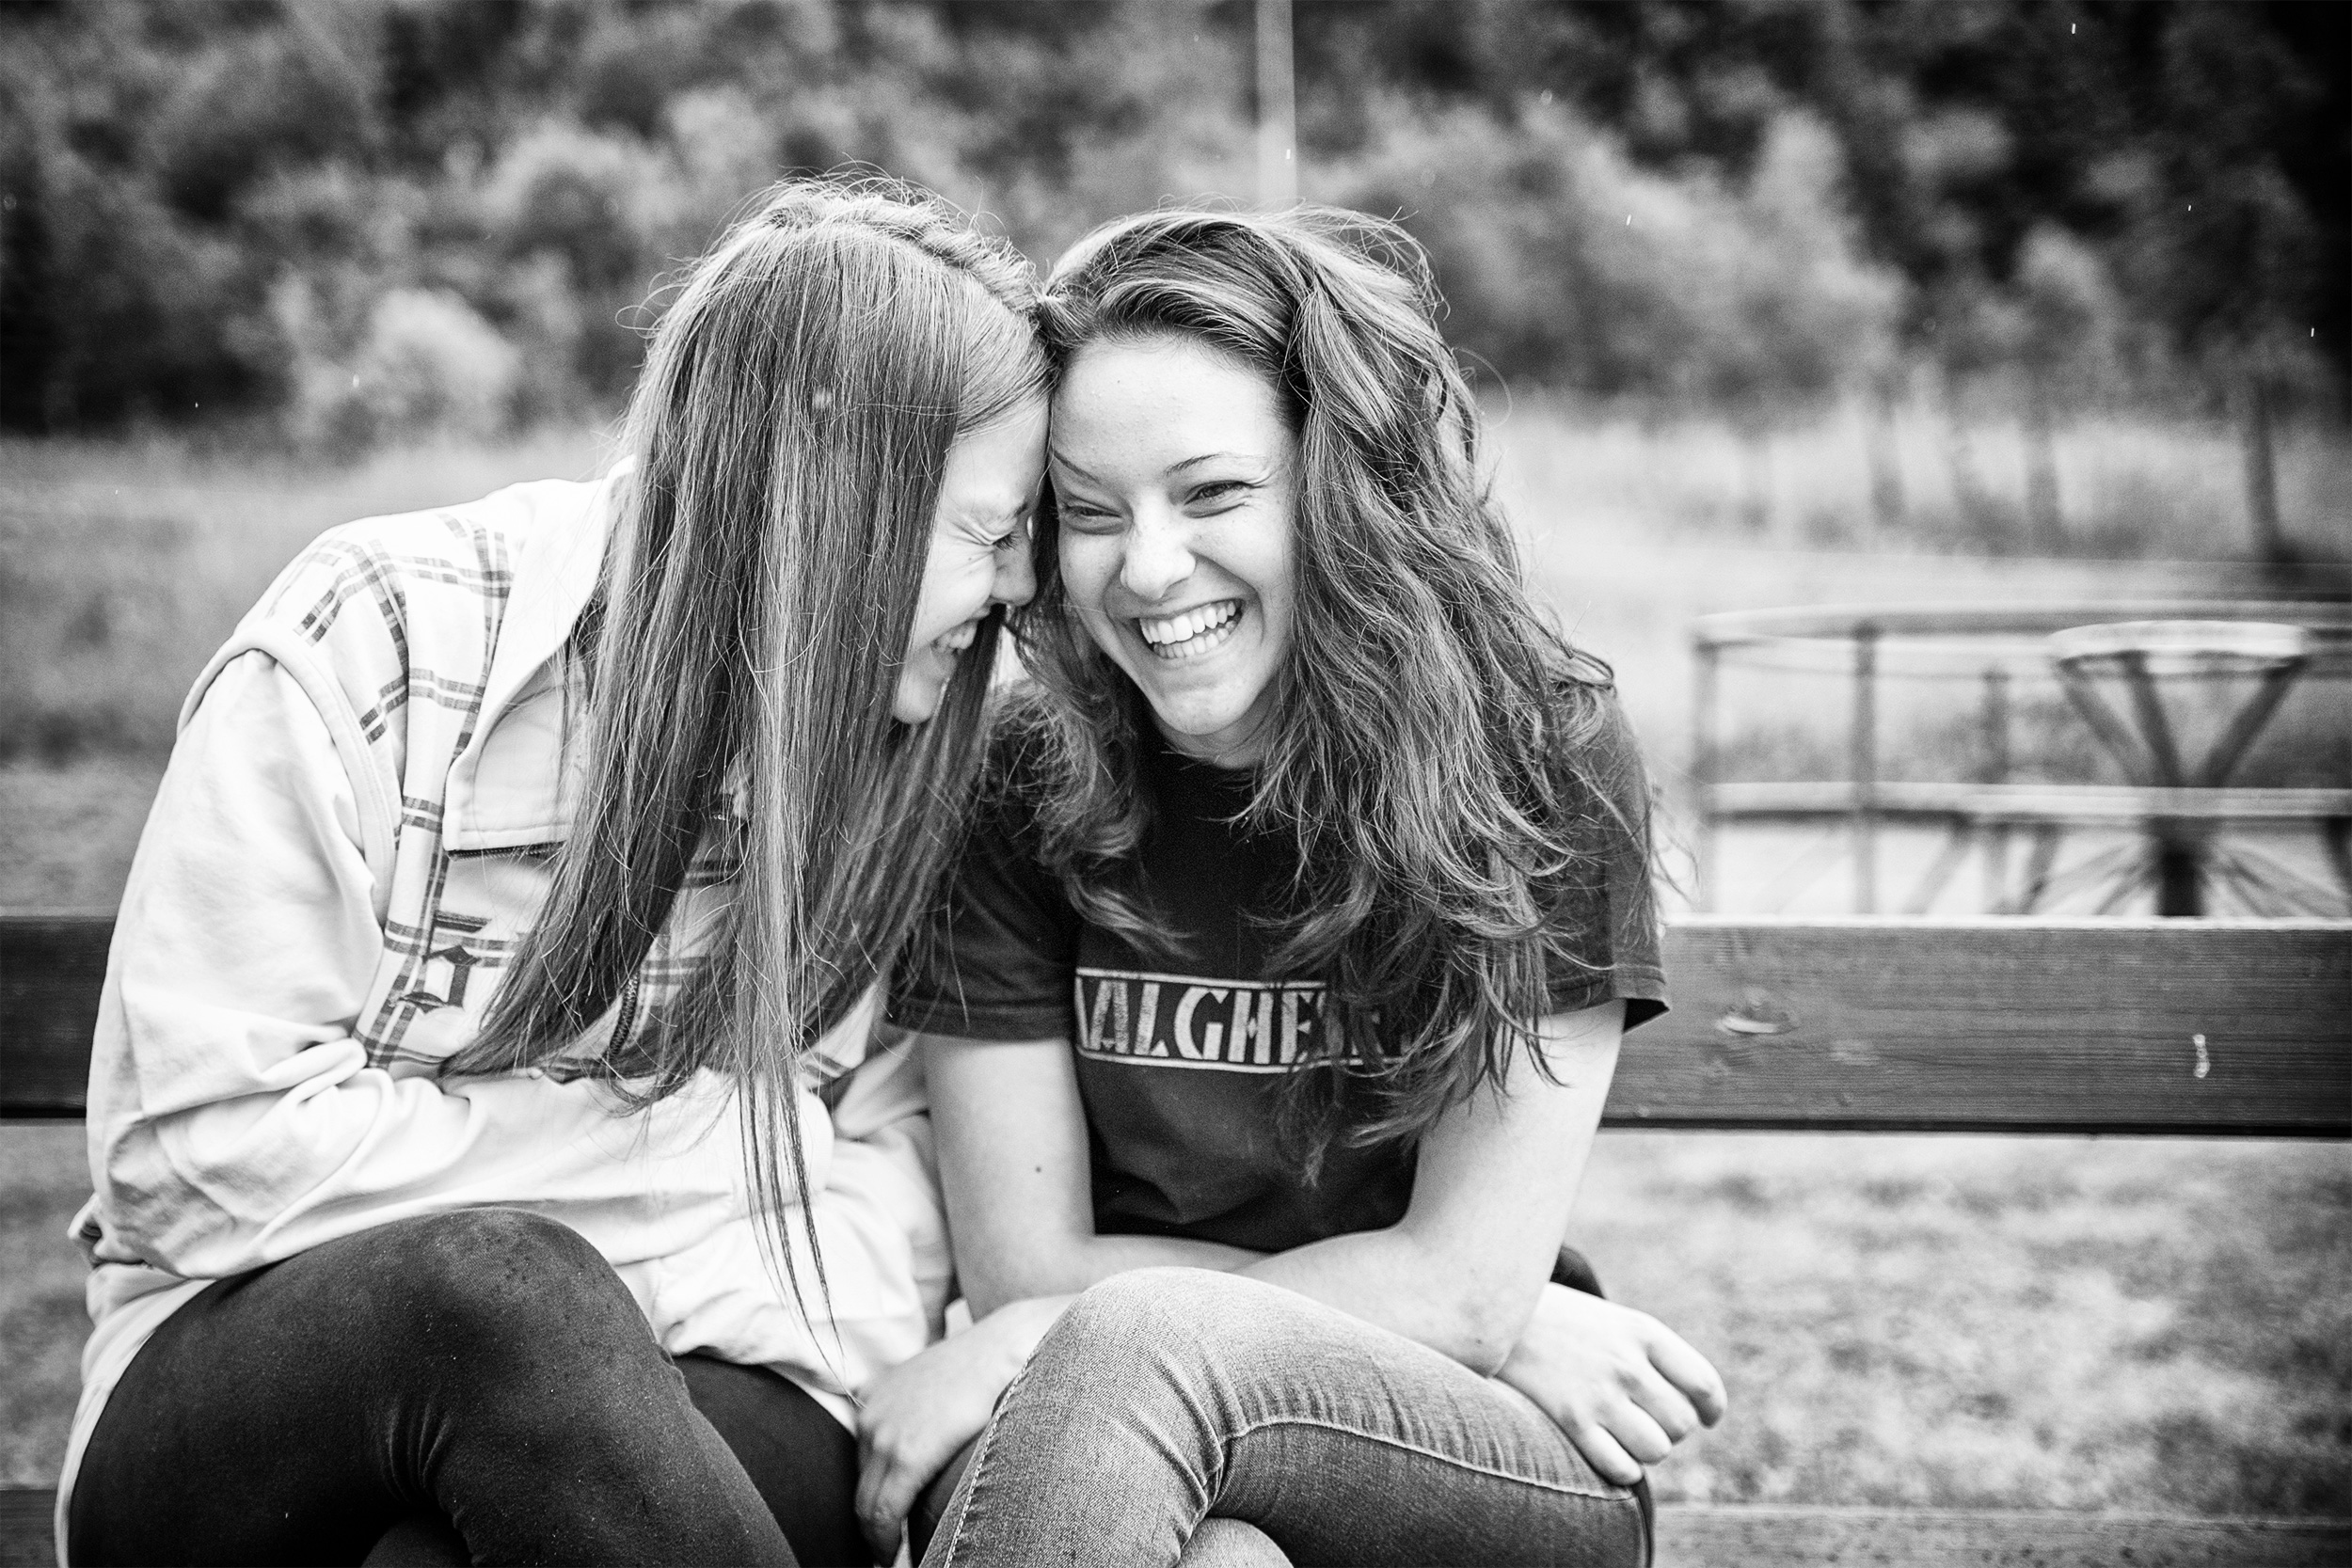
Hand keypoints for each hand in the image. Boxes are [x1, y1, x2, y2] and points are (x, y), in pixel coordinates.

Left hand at [854, 1296, 1067, 1562]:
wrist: (1003, 1349)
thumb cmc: (984, 1368)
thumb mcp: (939, 1382)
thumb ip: (924, 1407)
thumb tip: (932, 1435)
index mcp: (877, 1400)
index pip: (866, 1466)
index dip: (873, 1501)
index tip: (882, 1526)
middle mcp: (871, 1416)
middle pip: (862, 1488)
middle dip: (870, 1525)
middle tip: (884, 1552)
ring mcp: (884, 1434)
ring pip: (868, 1505)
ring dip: (877, 1538)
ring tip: (891, 1557)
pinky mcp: (906, 1453)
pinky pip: (885, 1511)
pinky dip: (885, 1541)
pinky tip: (894, 1556)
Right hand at [1495, 1282, 1726, 1486]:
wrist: (1495, 1316)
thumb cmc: (1562, 1324)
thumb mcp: (1614, 1322)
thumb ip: (1654, 1355)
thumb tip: (1696, 1408)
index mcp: (1642, 1331)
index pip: (1704, 1384)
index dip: (1711, 1409)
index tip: (1707, 1417)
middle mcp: (1626, 1363)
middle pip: (1682, 1423)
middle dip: (1671, 1429)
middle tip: (1646, 1419)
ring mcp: (1598, 1394)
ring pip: (1657, 1450)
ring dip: (1646, 1449)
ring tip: (1625, 1434)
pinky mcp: (1570, 1421)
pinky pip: (1622, 1469)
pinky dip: (1623, 1469)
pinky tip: (1610, 1452)